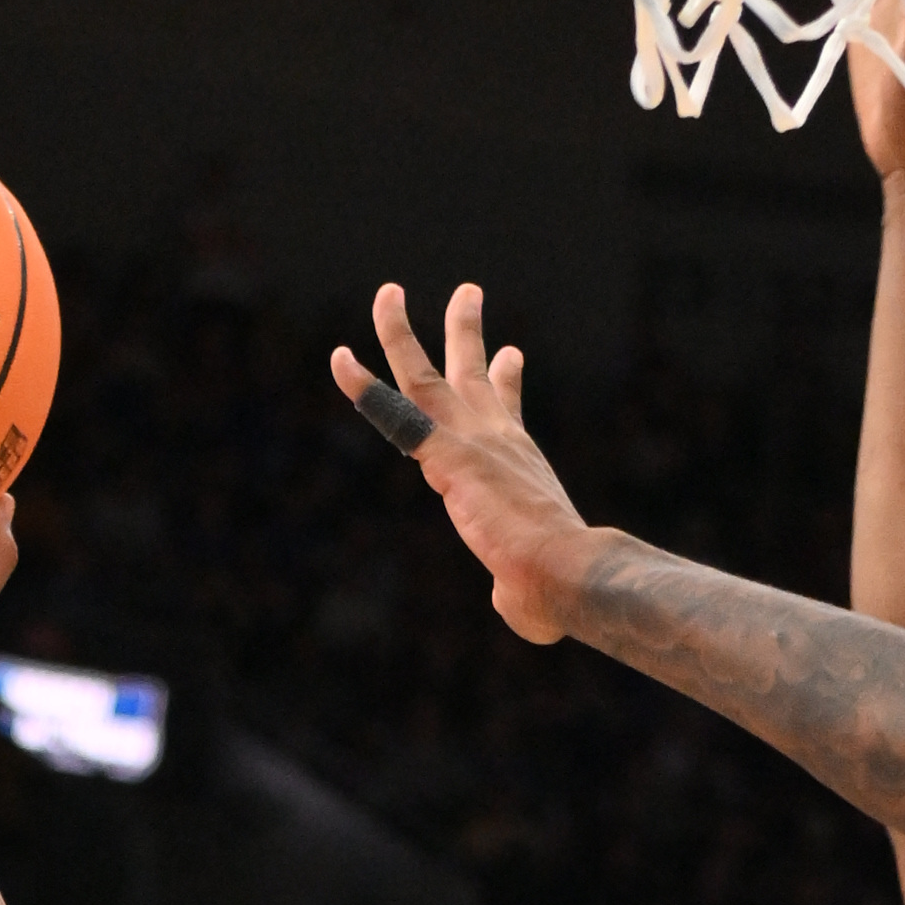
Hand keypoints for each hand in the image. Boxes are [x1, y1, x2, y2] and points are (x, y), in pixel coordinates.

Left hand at [329, 282, 599, 640]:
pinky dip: (364, 387)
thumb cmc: (557, 588)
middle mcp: (497, 438)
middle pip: (472, 372)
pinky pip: (395, 413)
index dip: (506, 380)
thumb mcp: (534, 586)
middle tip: (467, 292)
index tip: (511, 354)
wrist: (566, 570)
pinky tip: (339, 359)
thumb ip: (518, 591)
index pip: (507, 410)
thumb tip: (522, 612)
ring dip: (401, 332)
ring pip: (425, 374)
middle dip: (466, 330)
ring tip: (387, 292)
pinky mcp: (446, 455)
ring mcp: (469, 440)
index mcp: (519, 463)